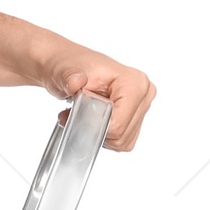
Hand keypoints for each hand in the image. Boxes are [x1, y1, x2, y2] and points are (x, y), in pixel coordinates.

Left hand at [36, 39, 155, 150]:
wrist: (70, 67)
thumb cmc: (70, 67)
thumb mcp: (65, 71)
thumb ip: (70, 78)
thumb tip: (74, 82)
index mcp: (135, 83)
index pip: (117, 126)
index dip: (94, 126)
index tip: (76, 111)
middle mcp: (144, 94)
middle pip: (120, 136)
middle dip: (95, 129)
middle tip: (77, 112)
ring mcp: (142, 107)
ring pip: (122, 141)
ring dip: (98, 133)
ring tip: (84, 114)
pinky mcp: (137, 118)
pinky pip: (122, 142)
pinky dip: (104, 136)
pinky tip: (94, 119)